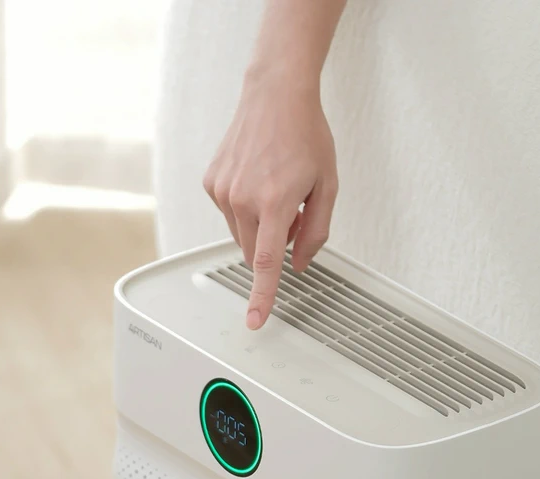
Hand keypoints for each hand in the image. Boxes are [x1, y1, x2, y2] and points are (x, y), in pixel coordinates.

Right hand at [203, 67, 337, 329]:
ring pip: (242, 234)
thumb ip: (316, 231)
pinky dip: (245, 209)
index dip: (262, 296)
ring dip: (260, 226)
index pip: (266, 262)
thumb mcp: (327, 186)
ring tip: (275, 190)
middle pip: (255, 250)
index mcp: (275, 202)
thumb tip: (300, 263)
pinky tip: (257, 181)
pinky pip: (230, 214)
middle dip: (275, 243)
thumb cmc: (306, 136)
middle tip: (293, 211)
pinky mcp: (212, 183)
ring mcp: (222, 191)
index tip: (255, 321)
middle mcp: (242, 199)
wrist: (275, 95)